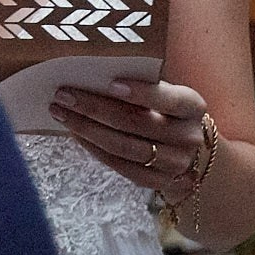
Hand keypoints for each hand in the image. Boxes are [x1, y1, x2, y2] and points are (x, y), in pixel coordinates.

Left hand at [48, 78, 208, 198]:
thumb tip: (93, 72)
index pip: (168, 99)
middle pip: (138, 124)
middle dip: (96, 108)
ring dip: (87, 129)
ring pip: (125, 147)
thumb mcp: (165, 92)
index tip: (110, 83)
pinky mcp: (158, 182)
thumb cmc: (166, 110)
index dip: (141, 92)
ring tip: (61, 113)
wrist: (190, 150)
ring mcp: (175, 164)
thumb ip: (142, 84)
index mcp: (193, 106)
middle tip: (64, 94)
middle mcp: (189, 137)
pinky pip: (121, 167)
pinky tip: (75, 133)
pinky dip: (94, 149)